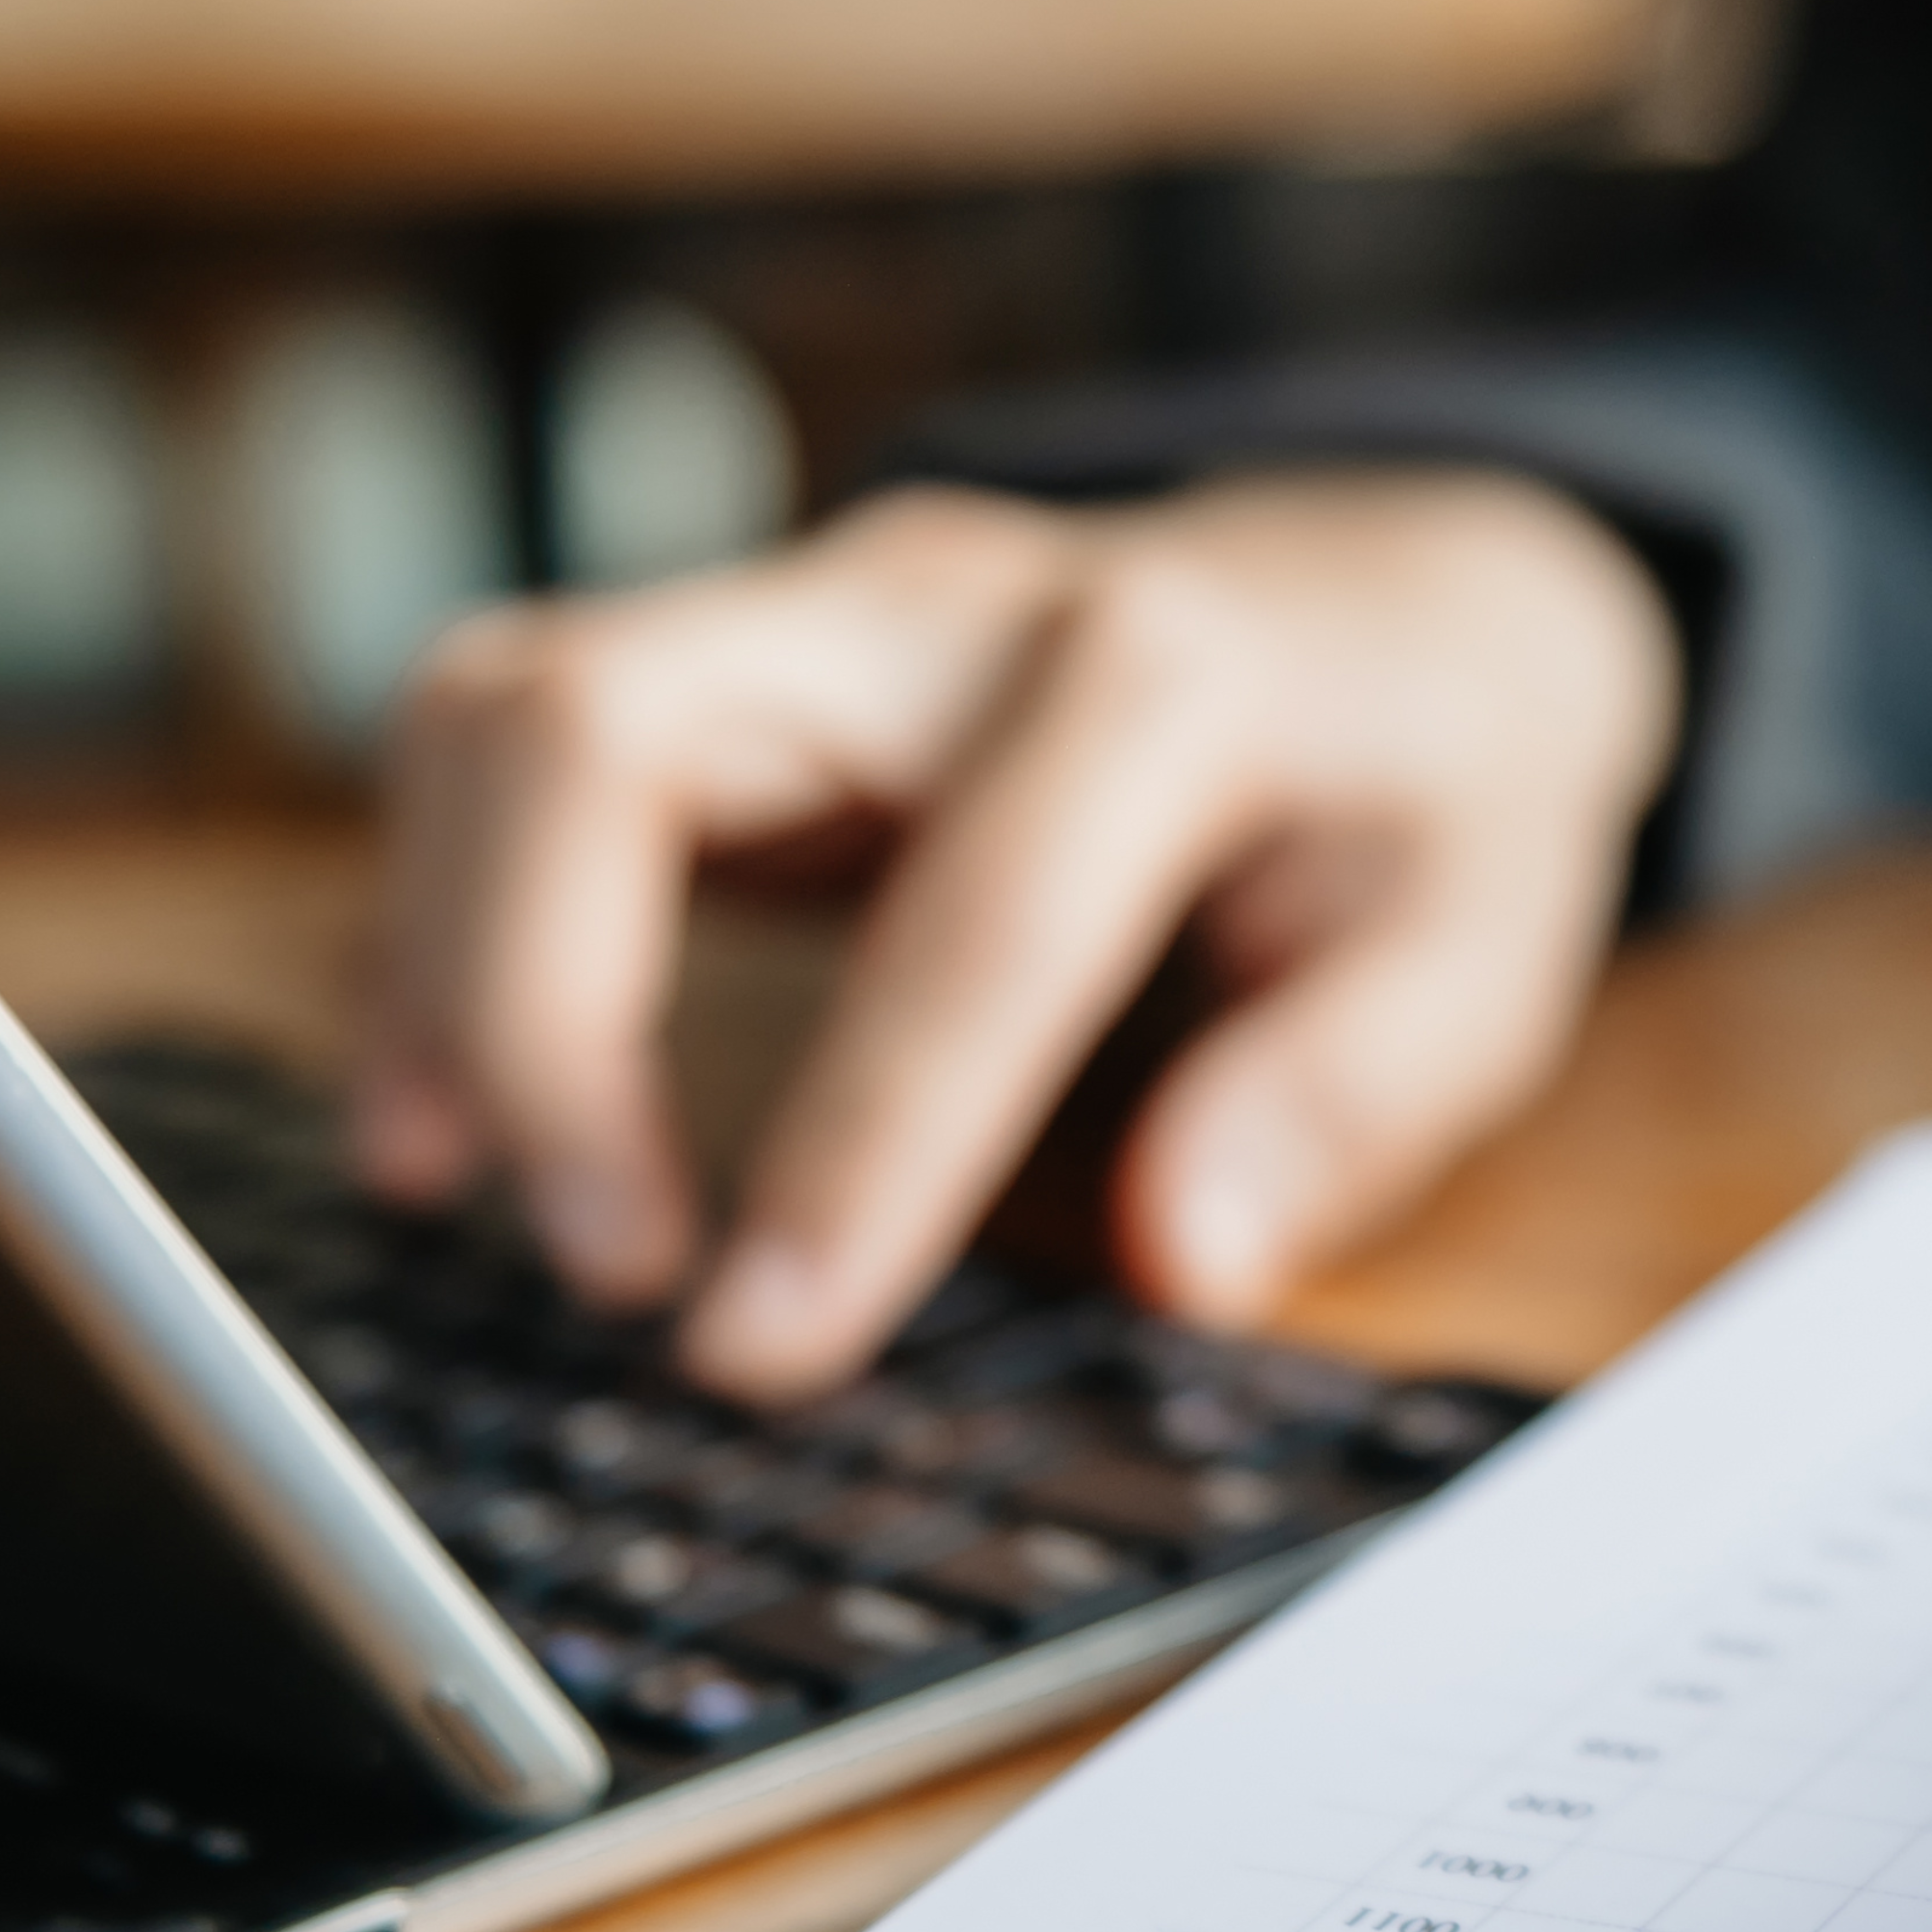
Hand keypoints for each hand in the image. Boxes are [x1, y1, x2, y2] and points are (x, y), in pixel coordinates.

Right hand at [352, 471, 1678, 1404]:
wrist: (1406, 585)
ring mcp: (806, 613)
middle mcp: (941, 604)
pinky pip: (497, 749)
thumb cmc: (1432, 782)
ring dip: (444, 955)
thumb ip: (1354, 1090)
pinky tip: (455, 1107)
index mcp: (1164, 677)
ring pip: (505, 709)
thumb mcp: (1496, 936)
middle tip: (603, 1264)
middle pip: (610, 724)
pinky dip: (435, 923)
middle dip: (540, 1003)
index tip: (761, 1347)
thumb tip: (1191, 1254)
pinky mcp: (721, 664)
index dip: (855, 1141)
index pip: (973, 917)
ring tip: (460, 1187)